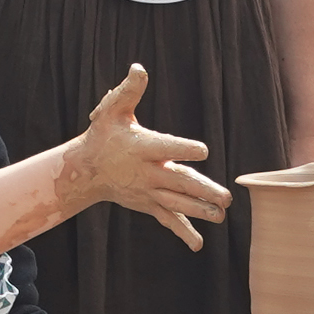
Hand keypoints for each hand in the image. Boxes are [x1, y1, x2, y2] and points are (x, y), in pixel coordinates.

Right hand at [64, 62, 229, 247]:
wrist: (86, 170)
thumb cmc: (102, 135)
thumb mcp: (111, 110)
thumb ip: (128, 91)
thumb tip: (140, 68)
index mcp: (142, 147)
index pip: (166, 148)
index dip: (184, 148)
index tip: (203, 151)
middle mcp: (147, 172)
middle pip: (179, 182)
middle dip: (203, 190)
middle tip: (227, 198)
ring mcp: (148, 192)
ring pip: (178, 203)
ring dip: (201, 210)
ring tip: (223, 215)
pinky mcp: (147, 204)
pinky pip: (167, 219)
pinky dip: (182, 232)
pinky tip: (199, 244)